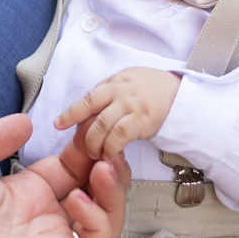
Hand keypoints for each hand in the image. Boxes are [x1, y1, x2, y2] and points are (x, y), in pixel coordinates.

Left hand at [0, 114, 127, 237]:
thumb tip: (25, 122)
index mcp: (21, 193)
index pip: (68, 168)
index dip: (84, 147)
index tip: (89, 125)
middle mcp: (42, 218)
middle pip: (93, 190)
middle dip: (106, 163)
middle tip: (107, 142)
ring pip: (105, 219)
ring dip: (113, 191)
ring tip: (103, 167)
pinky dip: (99, 221)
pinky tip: (77, 199)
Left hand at [54, 67, 180, 160]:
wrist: (180, 94)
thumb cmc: (152, 89)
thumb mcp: (128, 82)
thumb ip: (109, 93)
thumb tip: (88, 109)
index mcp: (114, 82)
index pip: (87, 98)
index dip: (71, 112)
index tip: (58, 124)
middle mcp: (120, 92)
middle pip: (91, 112)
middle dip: (83, 134)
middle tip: (82, 148)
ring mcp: (131, 105)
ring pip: (102, 126)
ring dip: (95, 144)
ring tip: (96, 155)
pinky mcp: (142, 120)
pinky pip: (119, 136)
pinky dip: (111, 148)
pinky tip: (110, 155)